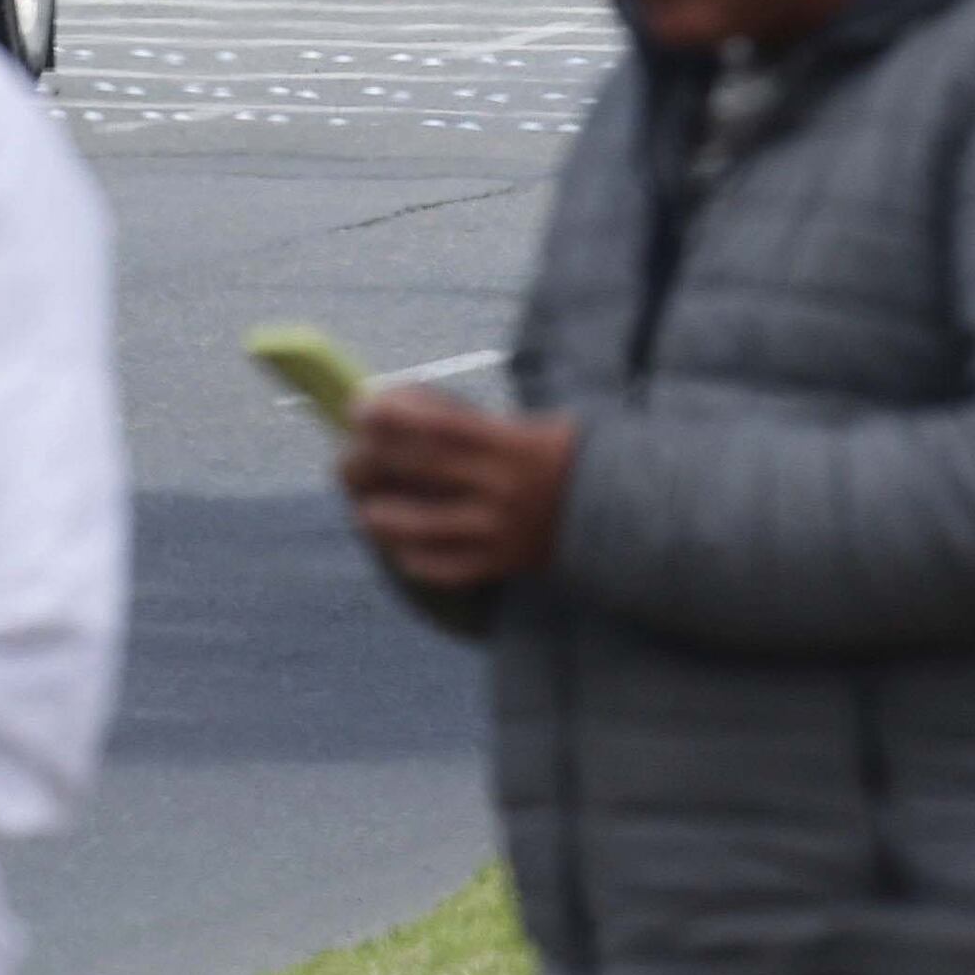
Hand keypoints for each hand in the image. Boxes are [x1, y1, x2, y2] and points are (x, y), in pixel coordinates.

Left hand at [338, 388, 576, 592]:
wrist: (628, 515)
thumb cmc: (565, 459)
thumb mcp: (536, 428)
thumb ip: (475, 426)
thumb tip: (405, 414)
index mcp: (512, 443)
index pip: (441, 425)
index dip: (395, 415)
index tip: (360, 407)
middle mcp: (503, 486)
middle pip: (424, 470)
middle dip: (376, 459)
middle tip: (347, 455)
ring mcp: (501, 529)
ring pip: (427, 527)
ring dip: (387, 517)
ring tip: (366, 510)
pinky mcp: (504, 562)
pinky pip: (450, 568)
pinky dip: (419, 560)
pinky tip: (400, 550)